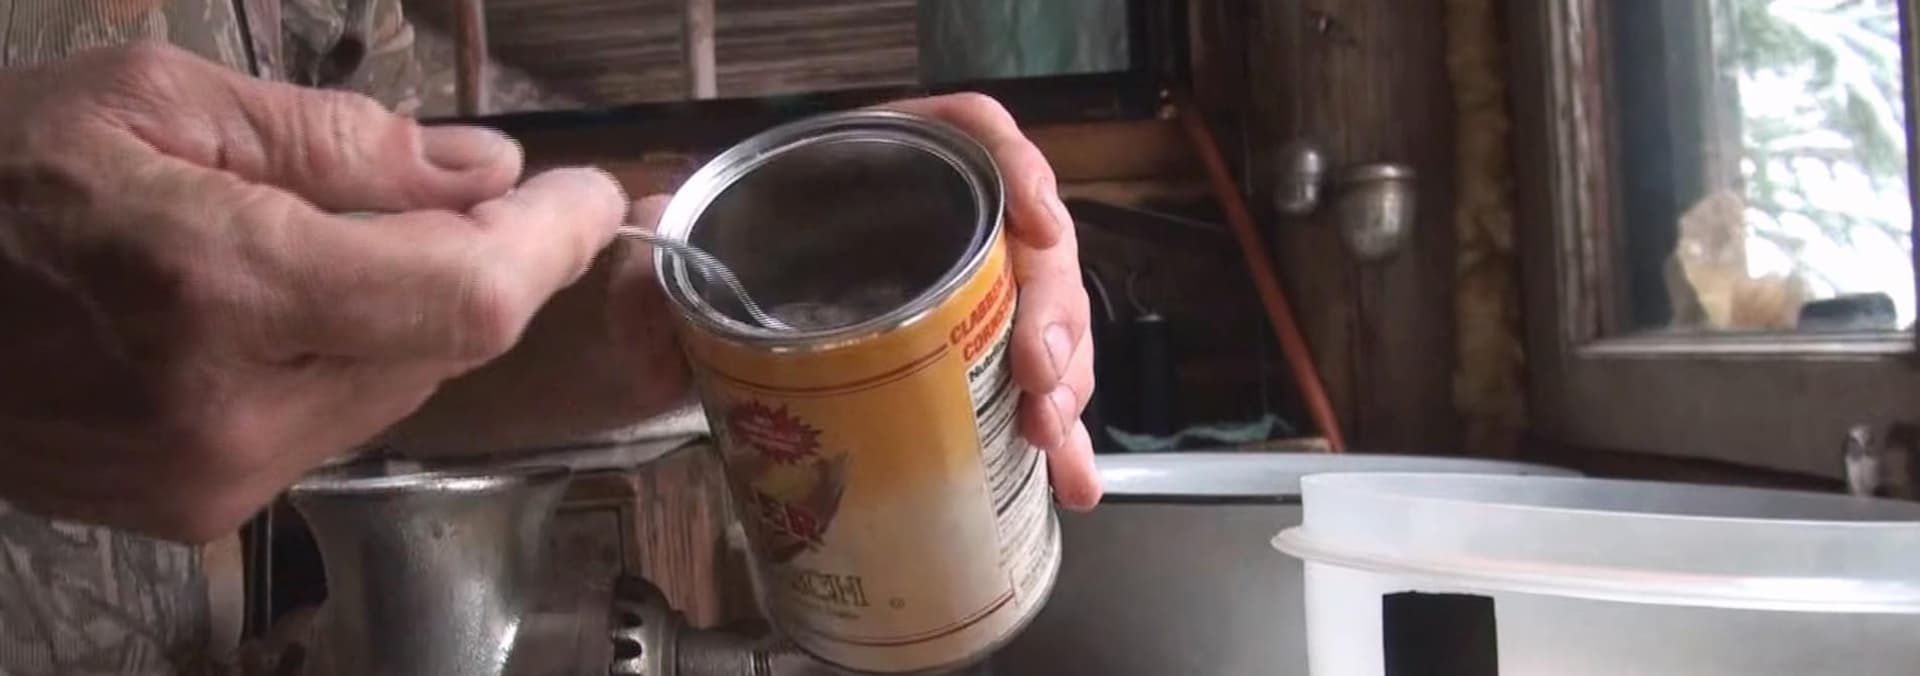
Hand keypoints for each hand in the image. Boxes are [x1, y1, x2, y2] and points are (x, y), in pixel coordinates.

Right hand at [0, 43, 627, 541]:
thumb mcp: (156, 101)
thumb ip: (339, 141)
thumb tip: (483, 170)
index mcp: (218, 291)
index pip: (465, 296)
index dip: (553, 244)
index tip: (598, 197)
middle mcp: (227, 414)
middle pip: (445, 346)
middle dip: (484, 259)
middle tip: (482, 189)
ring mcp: (210, 479)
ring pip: (398, 387)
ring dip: (414, 309)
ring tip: (353, 231)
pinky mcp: (194, 510)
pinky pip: (332, 422)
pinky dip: (347, 354)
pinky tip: (291, 302)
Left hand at [395, 94, 1101, 509]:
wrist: (708, 326)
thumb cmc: (706, 268)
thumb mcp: (669, 261)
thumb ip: (644, 278)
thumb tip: (653, 327)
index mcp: (878, 168)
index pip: (972, 137)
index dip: (1018, 172)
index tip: (1034, 230)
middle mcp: (935, 226)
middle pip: (1030, 244)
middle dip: (1053, 312)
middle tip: (1036, 375)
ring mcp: (962, 299)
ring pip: (1045, 322)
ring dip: (1066, 380)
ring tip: (1048, 432)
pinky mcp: (966, 367)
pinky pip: (1029, 391)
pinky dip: (1056, 438)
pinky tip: (1069, 480)